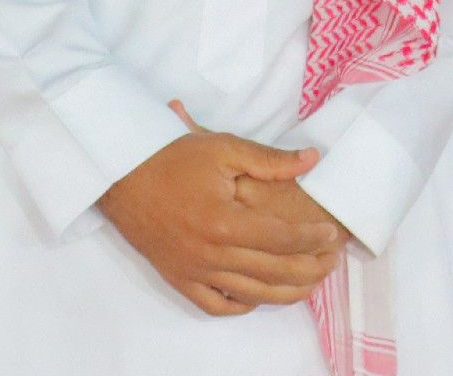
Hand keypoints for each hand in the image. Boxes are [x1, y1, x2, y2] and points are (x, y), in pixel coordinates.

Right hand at [95, 101, 346, 316]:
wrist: (120, 174)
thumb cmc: (173, 157)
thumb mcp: (224, 148)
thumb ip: (270, 160)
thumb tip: (312, 159)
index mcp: (224, 222)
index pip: (281, 239)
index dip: (311, 239)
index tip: (331, 235)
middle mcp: (210, 254)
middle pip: (272, 271)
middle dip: (309, 269)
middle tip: (331, 261)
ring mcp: (193, 271)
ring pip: (249, 294)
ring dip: (285, 292)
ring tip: (310, 283)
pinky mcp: (177, 278)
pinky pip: (214, 305)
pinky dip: (240, 305)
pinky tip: (258, 296)